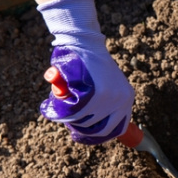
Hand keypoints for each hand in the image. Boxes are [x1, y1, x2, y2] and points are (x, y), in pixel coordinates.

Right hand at [38, 0, 134, 144]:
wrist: (83, 42)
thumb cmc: (86, 63)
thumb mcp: (99, 84)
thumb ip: (96, 104)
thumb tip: (88, 130)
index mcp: (126, 98)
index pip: (117, 128)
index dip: (97, 135)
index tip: (82, 134)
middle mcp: (123, 100)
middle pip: (99, 129)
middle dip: (79, 129)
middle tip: (65, 119)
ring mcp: (112, 98)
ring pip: (84, 122)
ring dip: (67, 119)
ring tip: (55, 108)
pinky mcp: (98, 94)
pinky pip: (75, 113)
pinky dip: (60, 113)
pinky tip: (50, 107)